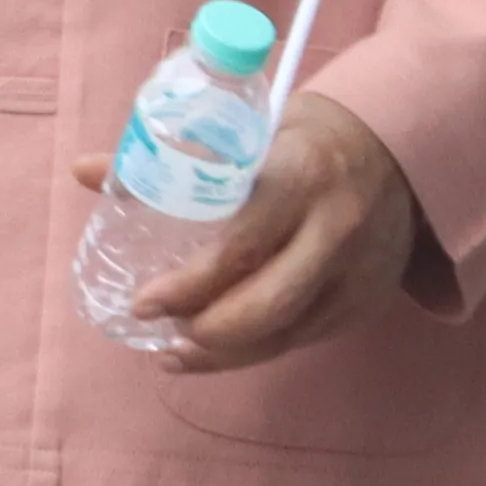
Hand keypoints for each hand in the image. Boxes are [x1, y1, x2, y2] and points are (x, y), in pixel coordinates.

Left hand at [75, 93, 423, 372]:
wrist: (399, 147)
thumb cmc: (303, 137)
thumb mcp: (245, 131)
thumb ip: (170, 157)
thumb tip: (86, 172)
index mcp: (298, 177)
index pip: (239, 246)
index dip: (187, 285)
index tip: (142, 302)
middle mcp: (334, 230)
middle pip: (265, 305)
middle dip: (202, 330)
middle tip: (154, 326)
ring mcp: (357, 273)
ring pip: (284, 334)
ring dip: (223, 354)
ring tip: (173, 352)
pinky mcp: (365, 302)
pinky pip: (303, 340)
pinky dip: (254, 352)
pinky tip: (215, 353)